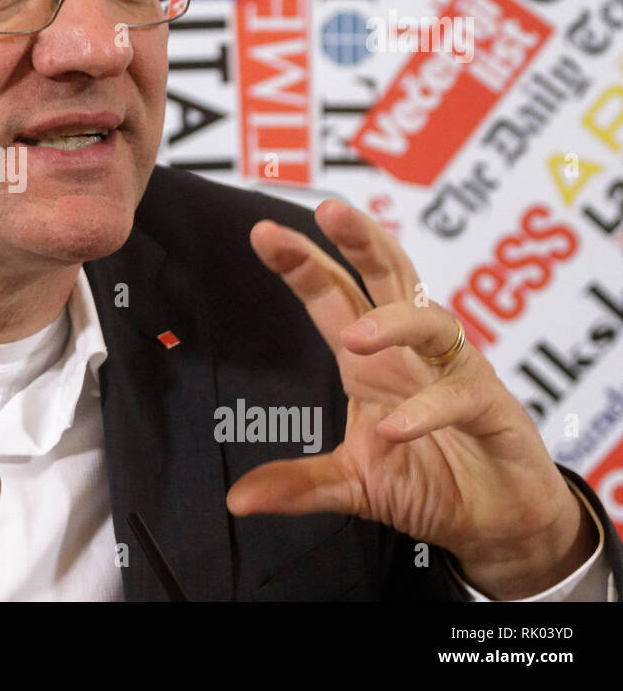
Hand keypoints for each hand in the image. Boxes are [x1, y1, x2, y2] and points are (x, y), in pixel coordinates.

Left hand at [227, 199, 594, 598]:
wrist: (499, 521)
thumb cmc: (429, 479)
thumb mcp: (353, 484)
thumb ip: (299, 484)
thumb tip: (235, 502)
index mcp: (371, 358)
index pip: (332, 296)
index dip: (302, 263)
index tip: (261, 233)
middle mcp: (413, 353)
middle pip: (390, 277)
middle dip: (360, 241)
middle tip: (329, 212)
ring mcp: (456, 374)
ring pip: (432, 322)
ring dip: (394, 323)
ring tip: (354, 340)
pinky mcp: (493, 411)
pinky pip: (462, 397)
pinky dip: (427, 410)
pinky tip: (394, 427)